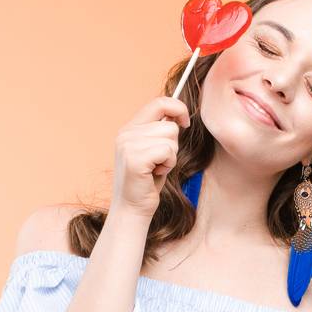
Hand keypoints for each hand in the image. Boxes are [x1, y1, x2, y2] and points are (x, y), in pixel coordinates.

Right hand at [110, 95, 189, 219]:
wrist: (132, 208)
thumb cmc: (147, 182)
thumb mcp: (152, 151)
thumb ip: (159, 131)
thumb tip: (177, 116)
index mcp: (129, 128)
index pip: (159, 102)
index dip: (178, 108)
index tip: (185, 122)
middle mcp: (126, 133)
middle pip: (169, 124)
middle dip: (173, 145)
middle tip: (160, 161)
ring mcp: (128, 145)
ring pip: (170, 137)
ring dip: (171, 156)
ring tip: (156, 168)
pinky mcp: (135, 159)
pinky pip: (167, 151)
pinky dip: (168, 164)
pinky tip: (156, 174)